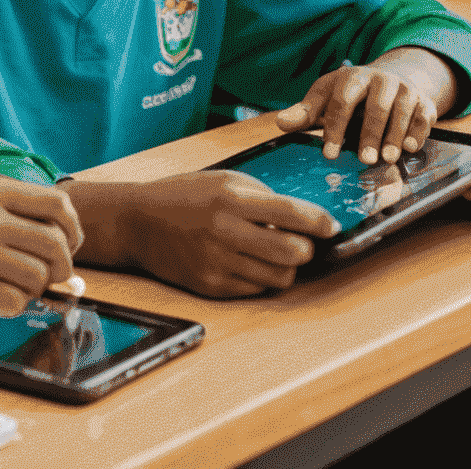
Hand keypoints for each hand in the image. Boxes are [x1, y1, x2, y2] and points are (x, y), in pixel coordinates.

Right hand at [0, 175, 82, 327]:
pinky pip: (17, 303)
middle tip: (51, 274)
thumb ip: (11, 213)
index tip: (70, 243)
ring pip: (40, 276)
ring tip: (10, 283)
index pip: (57, 202)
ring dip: (33, 287)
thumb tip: (67, 245)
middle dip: (62, 264)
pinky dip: (12, 305)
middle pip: (57, 243)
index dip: (74, 227)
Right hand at [125, 170, 337, 297]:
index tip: (331, 225)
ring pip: (279, 277)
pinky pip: (255, 289)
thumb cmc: (184, 195)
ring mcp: (217, 263)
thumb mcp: (224, 180)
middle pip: (292, 253)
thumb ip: (262, 196)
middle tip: (304, 241)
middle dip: (307, 249)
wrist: (139, 222)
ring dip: (287, 266)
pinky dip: (262, 277)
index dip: (319, 222)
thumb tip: (300, 216)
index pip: (290, 213)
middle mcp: (225, 232)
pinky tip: (251, 261)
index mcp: (231, 199)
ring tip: (276, 252)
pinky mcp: (210, 286)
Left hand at [277, 61, 439, 164]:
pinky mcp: (424, 101)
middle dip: (369, 133)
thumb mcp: (327, 97)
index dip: (335, 128)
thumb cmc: (351, 95)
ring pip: (402, 110)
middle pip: (375, 106)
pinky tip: (411, 148)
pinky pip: (424, 115)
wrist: (391, 78)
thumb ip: (306, 113)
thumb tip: (280, 123)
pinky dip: (418, 131)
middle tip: (364, 160)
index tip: (329, 154)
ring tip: (387, 158)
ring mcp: (404, 89)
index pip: (341, 101)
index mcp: (352, 77)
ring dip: (394, 135)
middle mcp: (381, 80)